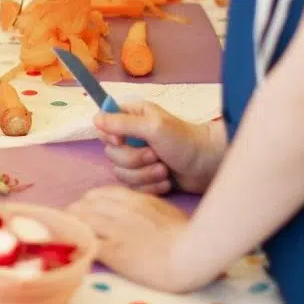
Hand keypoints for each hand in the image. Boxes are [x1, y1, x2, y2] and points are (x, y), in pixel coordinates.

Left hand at [69, 186, 203, 292]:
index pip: (100, 194)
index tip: (86, 208)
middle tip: (71, 219)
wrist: (190, 254)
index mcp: (134, 199)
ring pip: (82, 220)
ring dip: (73, 225)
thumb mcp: (165, 209)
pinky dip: (79, 243)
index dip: (88, 201)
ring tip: (68, 231)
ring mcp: (115, 230)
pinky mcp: (113, 250)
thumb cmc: (186, 234)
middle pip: (86, 205)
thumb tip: (140, 209)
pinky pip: (86, 242)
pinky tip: (77, 246)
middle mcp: (120, 210)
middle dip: (76, 212)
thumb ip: (147, 205)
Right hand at [95, 102, 224, 194]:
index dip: (109, 136)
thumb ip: (123, 123)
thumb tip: (95, 118)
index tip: (122, 141)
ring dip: (144, 174)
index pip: (103, 125)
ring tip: (164, 170)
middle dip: (133, 160)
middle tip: (155, 155)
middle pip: (111, 153)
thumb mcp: (153, 127)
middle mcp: (132, 136)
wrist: (208, 166)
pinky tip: (166, 182)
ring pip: (121, 173)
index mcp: (132, 117)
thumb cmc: (184, 140)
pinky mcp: (145, 178)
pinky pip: (133, 187)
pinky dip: (150, 186)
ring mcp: (138, 159)